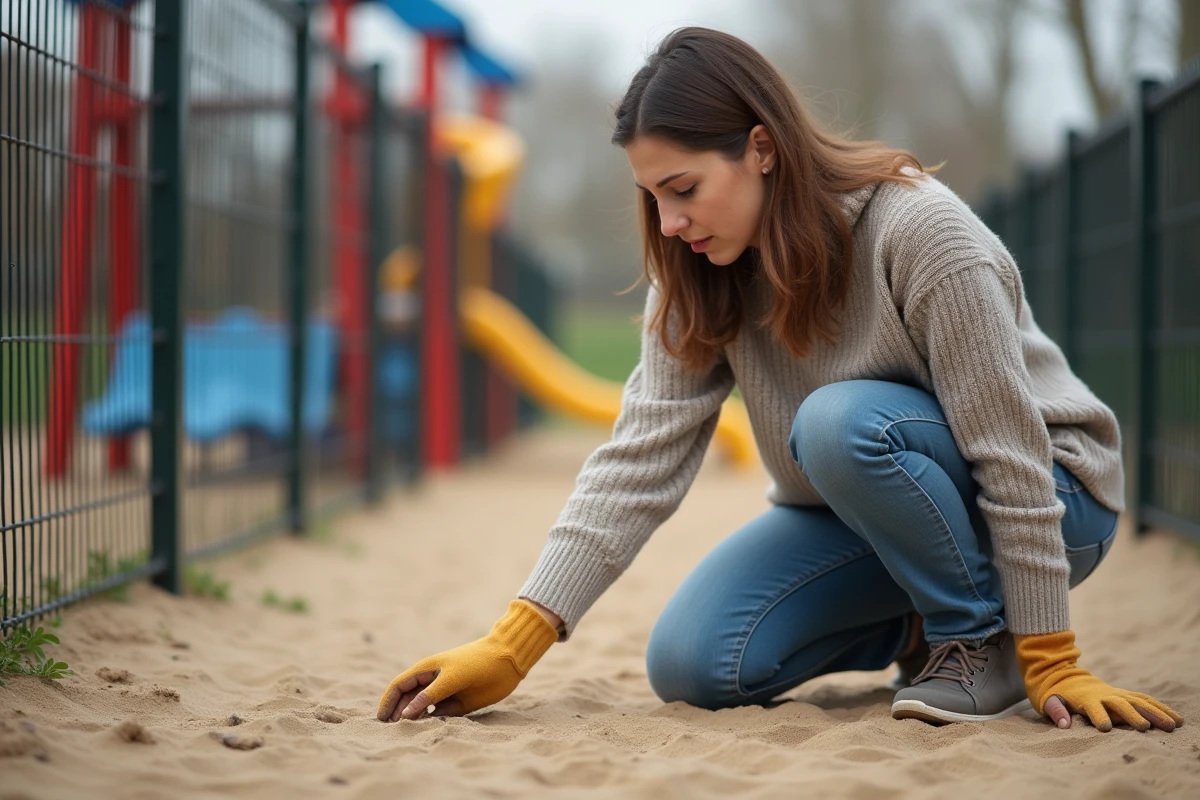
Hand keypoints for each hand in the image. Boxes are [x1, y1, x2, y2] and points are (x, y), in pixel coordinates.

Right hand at [376, 599, 557, 721]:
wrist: (507, 659)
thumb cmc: (478, 662)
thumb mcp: (452, 678)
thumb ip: (429, 695)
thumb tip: (405, 714)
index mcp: (426, 669)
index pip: (399, 686)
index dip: (387, 702)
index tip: (380, 720)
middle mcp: (432, 680)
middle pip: (407, 699)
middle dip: (397, 714)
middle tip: (391, 733)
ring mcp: (444, 691)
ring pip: (422, 708)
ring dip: (414, 719)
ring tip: (406, 734)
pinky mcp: (458, 702)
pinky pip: (439, 714)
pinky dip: (432, 721)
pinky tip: (428, 729)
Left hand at [1015, 631, 1182, 731]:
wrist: (1063, 673)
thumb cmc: (1055, 693)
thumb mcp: (1049, 701)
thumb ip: (1056, 711)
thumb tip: (1063, 725)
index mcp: (1085, 698)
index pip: (1092, 708)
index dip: (1098, 716)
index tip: (1105, 728)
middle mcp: (1104, 694)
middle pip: (1121, 704)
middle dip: (1132, 715)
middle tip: (1145, 728)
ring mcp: (1116, 693)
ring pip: (1139, 701)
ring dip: (1155, 712)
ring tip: (1172, 725)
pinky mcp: (1124, 694)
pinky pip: (1144, 700)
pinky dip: (1159, 707)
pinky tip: (1174, 717)